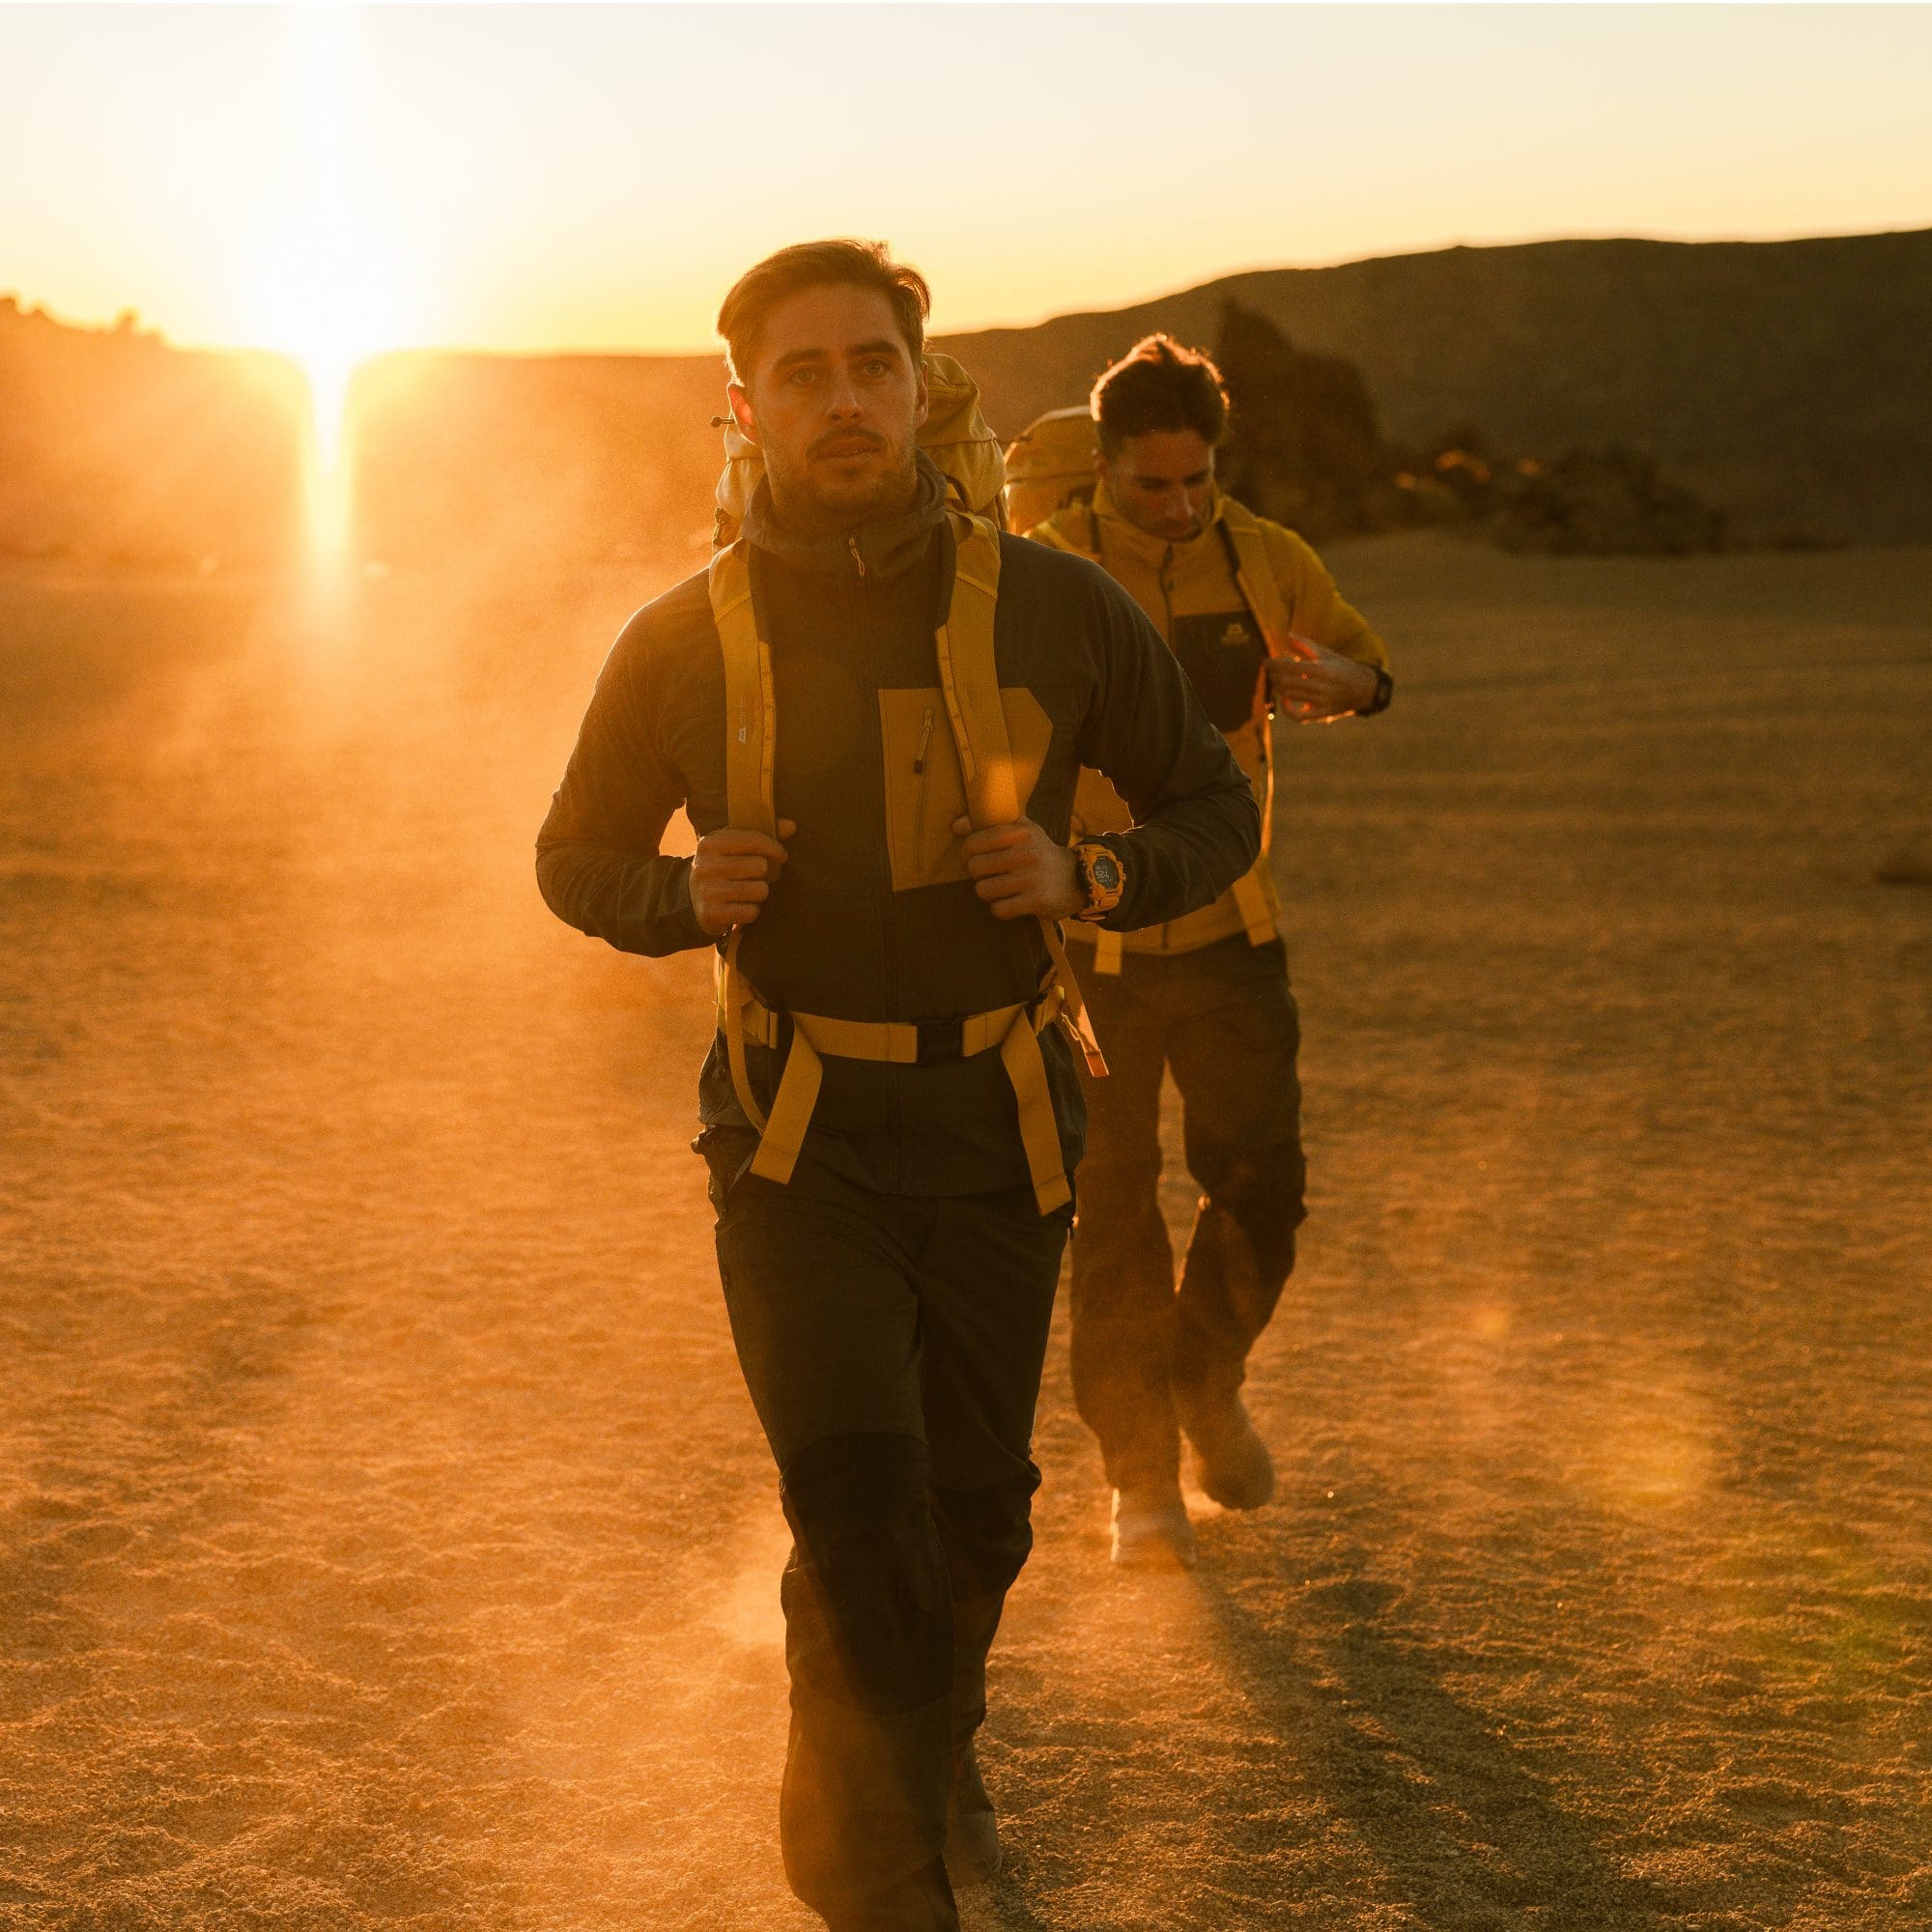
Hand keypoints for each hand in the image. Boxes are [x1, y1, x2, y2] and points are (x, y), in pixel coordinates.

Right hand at [690, 818, 795, 935]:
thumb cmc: (724, 865)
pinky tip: (742, 906)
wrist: (694, 897)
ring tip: (751, 890)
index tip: (781, 855)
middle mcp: (705, 865)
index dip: (774, 847)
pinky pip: (751, 912)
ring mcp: (707, 891)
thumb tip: (791, 826)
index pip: (753, 840)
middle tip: (763, 876)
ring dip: (761, 892)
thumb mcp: (736, 845)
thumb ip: (764, 834)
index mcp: (711, 843)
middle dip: (768, 872)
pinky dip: (752, 911)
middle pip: (760, 866)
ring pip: (759, 890)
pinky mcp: (711, 914)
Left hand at [952, 815, 1081, 920]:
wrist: (1077, 879)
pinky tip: (1010, 902)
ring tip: (999, 888)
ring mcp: (1031, 878)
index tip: (977, 855)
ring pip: (983, 890)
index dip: (969, 852)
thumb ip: (991, 822)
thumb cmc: (1040, 852)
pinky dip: (1000, 909)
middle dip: (977, 874)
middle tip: (990, 874)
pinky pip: (999, 909)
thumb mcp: (1023, 830)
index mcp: (1020, 832)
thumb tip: (956, 825)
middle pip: (975, 867)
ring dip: (987, 892)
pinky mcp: (1035, 901)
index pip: (974, 842)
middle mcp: (1026, 853)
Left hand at [1266, 638, 1380, 722]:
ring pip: (1289, 696)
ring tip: (1276, 680)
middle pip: (1286, 682)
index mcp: (1322, 668)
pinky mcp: (1322, 713)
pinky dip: (1287, 709)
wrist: (1366, 688)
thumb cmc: (1343, 667)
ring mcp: (1321, 701)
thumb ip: (1306, 645)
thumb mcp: (1327, 654)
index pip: (1289, 667)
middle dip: (1273, 676)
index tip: (1265, 662)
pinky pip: (1299, 717)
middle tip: (1269, 671)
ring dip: (1278, 688)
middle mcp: (1321, 686)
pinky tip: (1285, 700)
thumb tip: (1287, 635)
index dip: (1273, 664)